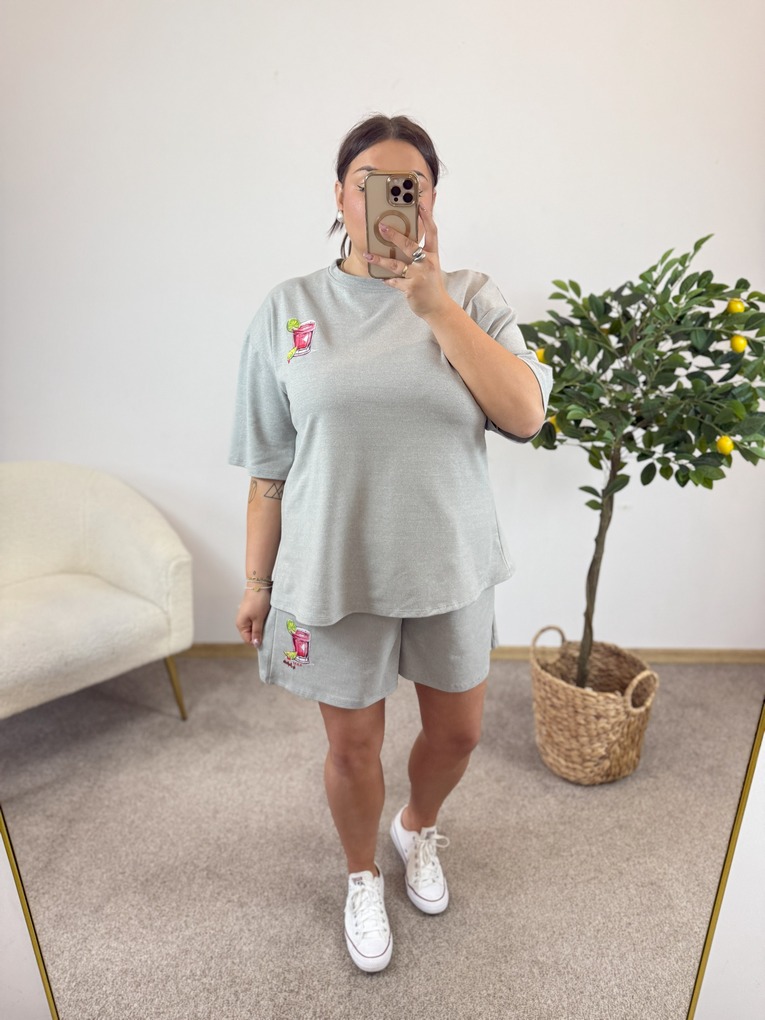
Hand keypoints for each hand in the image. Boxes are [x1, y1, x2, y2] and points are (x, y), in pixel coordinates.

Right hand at [236, 588, 271, 647]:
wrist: (259, 585)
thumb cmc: (258, 602)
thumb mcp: (258, 619)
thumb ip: (257, 632)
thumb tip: (256, 644)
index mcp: (241, 625)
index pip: (248, 640)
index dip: (257, 641)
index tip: (266, 639)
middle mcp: (242, 622)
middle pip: (251, 635)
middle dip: (259, 635)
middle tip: (268, 631)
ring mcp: (246, 617)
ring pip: (254, 628)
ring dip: (261, 628)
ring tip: (268, 624)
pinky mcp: (251, 612)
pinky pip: (256, 622)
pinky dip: (261, 622)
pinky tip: (267, 620)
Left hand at [363, 205, 453, 319]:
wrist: (437, 307)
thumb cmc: (431, 284)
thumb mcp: (430, 266)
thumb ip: (420, 253)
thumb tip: (402, 240)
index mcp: (432, 255)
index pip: (432, 232)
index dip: (427, 217)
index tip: (420, 205)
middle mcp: (427, 263)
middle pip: (410, 245)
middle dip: (394, 236)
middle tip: (381, 227)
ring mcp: (419, 276)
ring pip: (396, 264)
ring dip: (380, 260)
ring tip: (368, 255)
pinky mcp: (411, 288)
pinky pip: (394, 281)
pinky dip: (386, 279)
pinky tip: (380, 277)